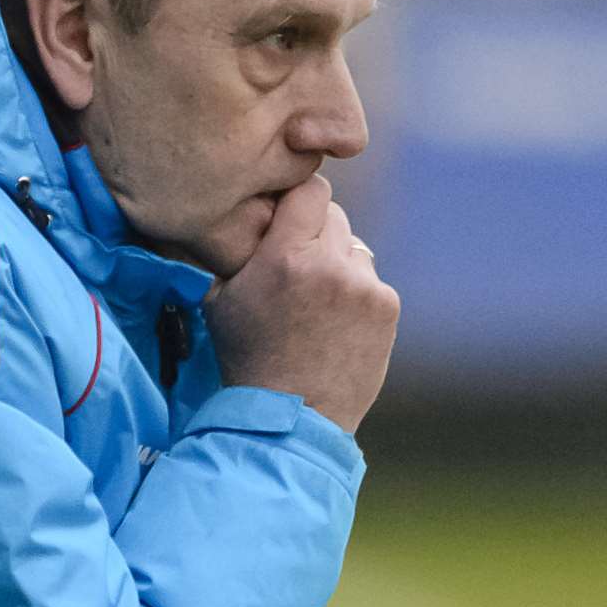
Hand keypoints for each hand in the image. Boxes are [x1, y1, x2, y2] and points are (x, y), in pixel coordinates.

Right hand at [202, 174, 398, 432]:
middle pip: (333, 214)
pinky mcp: (387, 307)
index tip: (287, 215)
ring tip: (315, 303)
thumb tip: (244, 210)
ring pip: (353, 247)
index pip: (310, 189)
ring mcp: (364, 287)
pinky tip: (335, 323)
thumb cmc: (247, 356)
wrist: (292, 416)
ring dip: (337, 262)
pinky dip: (355, 292)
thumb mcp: (219, 298)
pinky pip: (369, 279)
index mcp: (285, 256)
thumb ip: (236, 248)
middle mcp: (330, 265)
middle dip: (314, 232)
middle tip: (296, 264)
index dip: (297, 199)